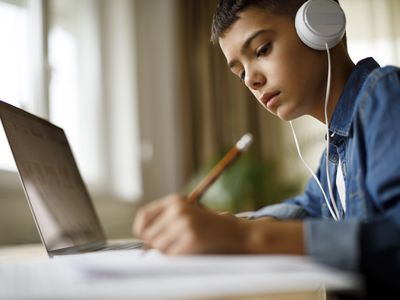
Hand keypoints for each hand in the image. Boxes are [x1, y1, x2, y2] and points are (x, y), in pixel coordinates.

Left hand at [133, 194, 248, 254]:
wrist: (234, 232)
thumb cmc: (209, 225)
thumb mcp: (187, 213)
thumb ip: (166, 219)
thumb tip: (143, 237)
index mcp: (175, 200)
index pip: (144, 215)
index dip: (141, 229)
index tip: (144, 237)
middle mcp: (178, 210)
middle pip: (149, 235)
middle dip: (157, 244)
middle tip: (172, 244)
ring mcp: (184, 224)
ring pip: (159, 247)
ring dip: (168, 251)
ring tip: (184, 245)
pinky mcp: (191, 239)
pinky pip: (172, 255)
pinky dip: (178, 257)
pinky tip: (191, 250)